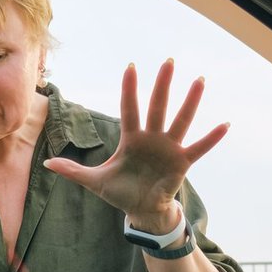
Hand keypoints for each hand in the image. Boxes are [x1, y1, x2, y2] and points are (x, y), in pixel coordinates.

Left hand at [43, 59, 227, 232]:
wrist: (140, 210)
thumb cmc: (120, 191)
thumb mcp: (95, 181)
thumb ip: (73, 171)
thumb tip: (47, 163)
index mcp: (131, 139)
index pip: (129, 108)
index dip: (129, 89)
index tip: (130, 66)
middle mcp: (152, 138)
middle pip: (157, 107)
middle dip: (162, 85)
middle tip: (169, 61)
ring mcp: (169, 148)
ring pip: (180, 121)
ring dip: (190, 102)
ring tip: (199, 81)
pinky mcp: (182, 163)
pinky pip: (199, 148)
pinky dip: (211, 138)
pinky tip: (224, 124)